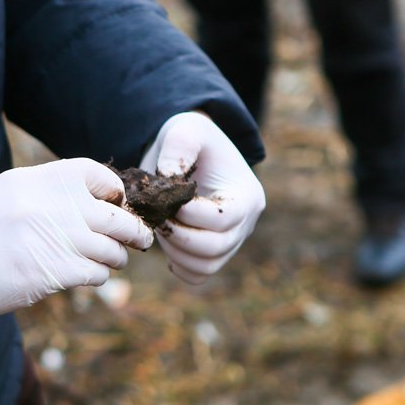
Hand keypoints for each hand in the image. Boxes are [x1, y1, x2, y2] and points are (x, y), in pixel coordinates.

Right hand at [0, 158, 152, 321]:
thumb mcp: (7, 192)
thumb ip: (48, 192)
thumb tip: (95, 202)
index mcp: (39, 180)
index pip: (97, 174)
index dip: (115, 191)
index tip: (117, 204)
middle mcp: (51, 205)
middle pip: (115, 216)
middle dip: (133, 229)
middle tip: (140, 238)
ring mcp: (52, 239)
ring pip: (111, 249)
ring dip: (116, 257)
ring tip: (112, 261)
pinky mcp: (49, 274)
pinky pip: (94, 274)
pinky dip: (98, 276)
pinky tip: (89, 276)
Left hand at [140, 112, 264, 283]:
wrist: (193, 152)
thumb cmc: (192, 139)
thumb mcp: (186, 129)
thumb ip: (179, 146)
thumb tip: (168, 177)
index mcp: (247, 196)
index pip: (223, 219)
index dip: (191, 215)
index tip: (168, 201)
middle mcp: (245, 224)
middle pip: (216, 247)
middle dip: (180, 235)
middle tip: (157, 217)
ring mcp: (231, 241)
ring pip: (206, 265)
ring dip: (176, 251)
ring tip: (159, 226)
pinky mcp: (214, 253)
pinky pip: (198, 274)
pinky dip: (179, 266)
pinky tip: (166, 242)